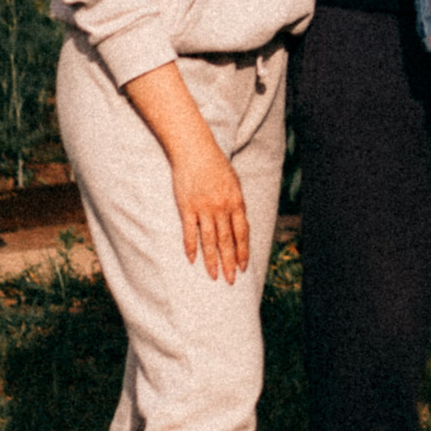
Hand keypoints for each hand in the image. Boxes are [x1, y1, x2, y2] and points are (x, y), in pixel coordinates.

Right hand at [171, 126, 252, 283]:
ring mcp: (203, 208)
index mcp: (236, 201)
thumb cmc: (216, 165)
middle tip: (231, 280)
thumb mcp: (233, 183)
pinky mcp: (187, 207)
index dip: (243, 251)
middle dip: (230, 262)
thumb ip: (236, 204)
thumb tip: (240, 224)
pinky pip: (190, 231)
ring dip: (212, 260)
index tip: (243, 266)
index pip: (242, 233)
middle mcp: (221, 207)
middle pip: (227, 241)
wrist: (195, 150)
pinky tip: (193, 260)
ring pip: (209, 240)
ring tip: (213, 276)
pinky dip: (191, 247)